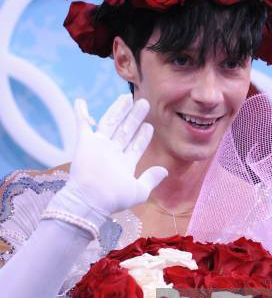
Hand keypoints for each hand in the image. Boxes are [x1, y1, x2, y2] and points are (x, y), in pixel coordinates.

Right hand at [49, 94, 167, 221]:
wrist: (90, 200)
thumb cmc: (114, 198)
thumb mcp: (139, 192)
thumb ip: (151, 179)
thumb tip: (164, 171)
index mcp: (124, 164)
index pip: (136, 146)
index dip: (143, 136)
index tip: (150, 126)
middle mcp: (112, 153)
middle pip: (126, 130)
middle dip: (135, 117)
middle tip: (144, 103)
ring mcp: (99, 147)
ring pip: (111, 123)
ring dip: (118, 110)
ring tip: (126, 97)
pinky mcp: (84, 143)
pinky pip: (82, 125)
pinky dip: (80, 113)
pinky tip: (80, 101)